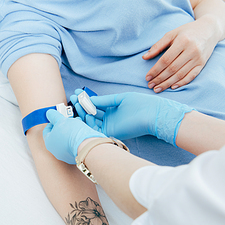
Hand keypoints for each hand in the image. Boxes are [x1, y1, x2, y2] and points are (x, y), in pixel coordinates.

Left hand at [43, 109, 104, 163]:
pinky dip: (75, 138)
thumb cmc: (72, 133)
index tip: (56, 118)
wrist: (87, 145)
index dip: (51, 122)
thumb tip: (49, 113)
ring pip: (66, 140)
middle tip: (67, 120)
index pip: (46, 131)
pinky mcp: (75, 156)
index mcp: (49, 143)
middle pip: (57, 135)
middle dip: (62, 126)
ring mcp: (66, 155)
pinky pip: (73, 144)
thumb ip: (53, 116)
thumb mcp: (61, 120)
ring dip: (70, 131)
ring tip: (76, 123)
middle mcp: (56, 151)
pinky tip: (80, 131)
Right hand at [72, 91, 192, 144]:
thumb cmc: (141, 105)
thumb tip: (90, 99)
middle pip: (91, 113)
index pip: (95, 106)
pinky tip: (85, 114)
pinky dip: (89, 122)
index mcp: (113, 110)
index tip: (77, 93)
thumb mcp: (119, 99)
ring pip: (91, 121)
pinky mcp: (111, 132)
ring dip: (82, 112)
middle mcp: (110, 119)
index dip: (85, 100)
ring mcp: (110, 126)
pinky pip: (95, 128)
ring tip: (76, 103)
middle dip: (81, 105)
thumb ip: (104, 100)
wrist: (152, 114)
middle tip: (73, 97)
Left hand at [143, 18, 220, 92]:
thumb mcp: (172, 34)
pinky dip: (182, 83)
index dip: (155, 70)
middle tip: (150, 85)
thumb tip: (144, 57)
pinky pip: (191, 76)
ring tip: (157, 89)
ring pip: (181, 74)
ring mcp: (198, 58)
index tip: (147, 77)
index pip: (166, 59)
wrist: (209, 29)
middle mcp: (192, 50)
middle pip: (172, 69)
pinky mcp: (202, 64)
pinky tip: (172, 87)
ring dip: (168, 83)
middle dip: (160, 79)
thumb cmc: (187, 31)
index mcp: (182, 41)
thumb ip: (158, 45)